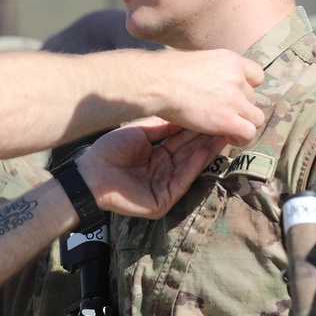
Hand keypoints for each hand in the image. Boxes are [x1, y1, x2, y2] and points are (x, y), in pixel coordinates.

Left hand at [78, 117, 225, 218]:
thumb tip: (185, 114)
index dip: (196, 130)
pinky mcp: (162, 202)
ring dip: (206, 150)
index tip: (212, 113)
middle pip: (189, 153)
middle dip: (206, 138)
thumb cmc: (108, 151)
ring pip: (190, 167)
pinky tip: (205, 149)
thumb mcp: (140, 134)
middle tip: (227, 122)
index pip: (181, 143)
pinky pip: (182, 181)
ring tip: (222, 133)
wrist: (89, 173)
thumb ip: (163, 128)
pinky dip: (194, 165)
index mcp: (156, 157)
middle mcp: (162, 172)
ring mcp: (163, 188)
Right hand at [152, 49, 264, 146]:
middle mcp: (237, 77)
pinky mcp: (227, 119)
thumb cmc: (164, 72)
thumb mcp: (196, 61)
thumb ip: (211, 71)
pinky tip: (226, 137)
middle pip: (253, 99)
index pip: (257, 76)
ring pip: (256, 118)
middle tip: (220, 113)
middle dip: (239, 108)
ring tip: (224, 128)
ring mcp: (235, 98)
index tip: (232, 95)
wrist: (157, 83)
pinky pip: (249, 133)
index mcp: (230, 60)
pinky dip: (241, 139)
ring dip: (242, 123)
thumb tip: (208, 82)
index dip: (246, 88)